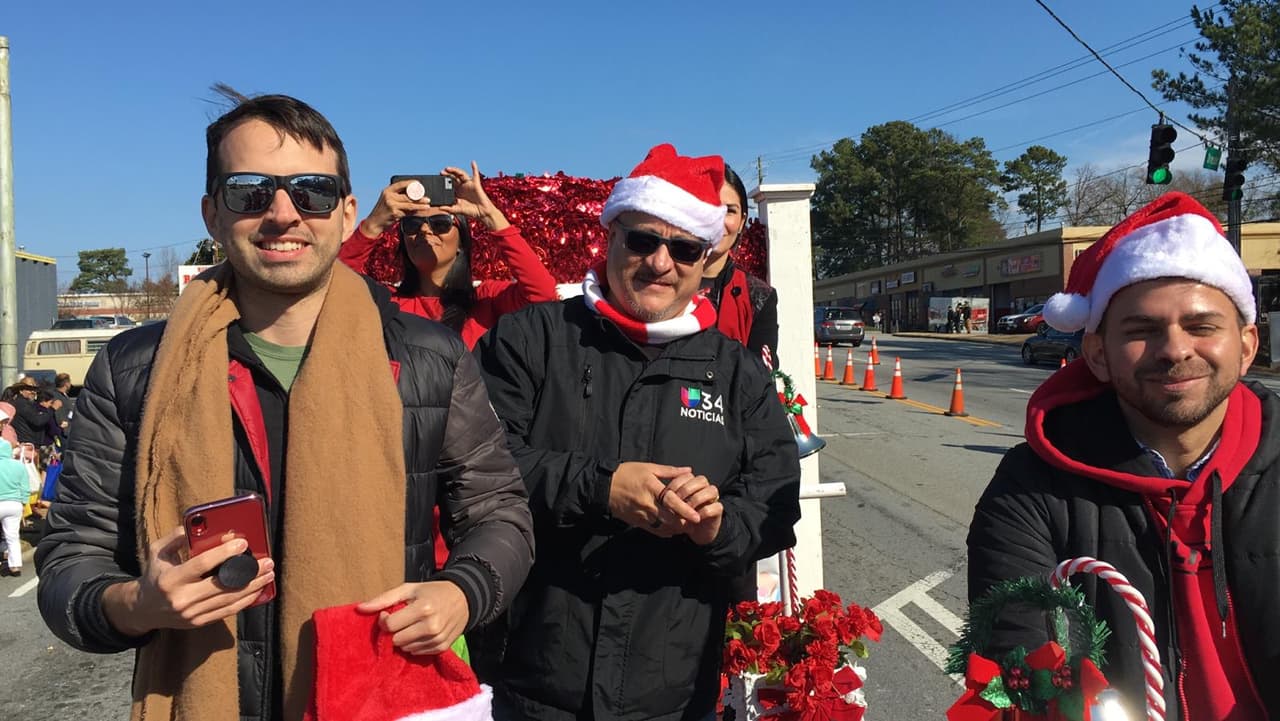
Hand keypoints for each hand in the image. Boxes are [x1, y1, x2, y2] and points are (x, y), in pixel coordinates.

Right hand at [101, 527, 274, 636]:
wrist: (143, 609)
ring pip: (228, 600)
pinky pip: (226, 612)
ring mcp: (191, 613)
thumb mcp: (157, 552)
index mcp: (171, 579)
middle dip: (248, 573)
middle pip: (222, 585)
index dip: (224, 553)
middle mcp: (182, 598)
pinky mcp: (199, 622)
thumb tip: (196, 525)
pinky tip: (258, 591)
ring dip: (252, 587)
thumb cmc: (156, 575)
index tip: (243, 543)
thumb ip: (175, 538)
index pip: (202, 564)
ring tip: (268, 575)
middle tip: (267, 561)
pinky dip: (245, 601)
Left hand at [357, 581, 469, 654]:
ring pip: (405, 648)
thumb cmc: (432, 591)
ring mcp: (437, 639)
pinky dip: (414, 644)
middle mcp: (431, 626)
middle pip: (396, 640)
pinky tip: (420, 632)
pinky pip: (416, 653)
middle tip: (402, 620)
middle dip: (394, 631)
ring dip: (404, 638)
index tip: (389, 612)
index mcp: (422, 608)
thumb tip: (360, 609)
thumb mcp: (408, 589)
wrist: (464, 598)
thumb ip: (383, 599)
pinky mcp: (442, 648)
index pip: (390, 625)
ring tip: (413, 625)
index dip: (385, 620)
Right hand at [358, 180, 432, 238]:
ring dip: (420, 205)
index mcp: (388, 190)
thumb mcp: (388, 200)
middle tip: (427, 199)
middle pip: (408, 195)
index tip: (419, 184)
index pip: (401, 184)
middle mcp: (389, 196)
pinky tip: (420, 212)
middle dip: (419, 197)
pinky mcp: (394, 213)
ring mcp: (391, 204)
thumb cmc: (383, 211)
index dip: (411, 183)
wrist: (374, 222)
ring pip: (410, 204)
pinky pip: (408, 212)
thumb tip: (414, 195)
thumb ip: (397, 196)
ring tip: (427, 205)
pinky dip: (415, 212)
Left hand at [439, 162, 509, 231]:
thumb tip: (440, 208)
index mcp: (457, 192)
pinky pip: (475, 175)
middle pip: (453, 177)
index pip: (448, 184)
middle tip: (441, 172)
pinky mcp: (476, 184)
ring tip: (448, 168)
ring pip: (461, 174)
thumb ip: (449, 209)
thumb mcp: (457, 210)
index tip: (437, 179)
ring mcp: (468, 184)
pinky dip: (474, 168)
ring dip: (455, 170)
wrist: (482, 213)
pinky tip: (472, 162)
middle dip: (447, 174)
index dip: (443, 180)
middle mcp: (462, 186)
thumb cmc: (471, 211)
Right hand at [608, 462, 698, 531]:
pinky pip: (654, 531)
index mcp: (651, 487)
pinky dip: (665, 532)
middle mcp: (647, 504)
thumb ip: (670, 471)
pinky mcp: (637, 522)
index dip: (685, 510)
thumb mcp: (648, 468)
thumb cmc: (627, 473)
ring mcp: (641, 515)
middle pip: (669, 519)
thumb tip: (688, 470)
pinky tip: (673, 530)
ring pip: (663, 527)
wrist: (604, 487)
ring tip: (687, 527)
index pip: (671, 502)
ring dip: (676, 529)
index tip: (697, 517)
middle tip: (695, 523)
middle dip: (684, 523)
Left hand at [654, 473, 723, 544]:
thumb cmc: (682, 516)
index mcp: (694, 483)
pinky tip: (693, 519)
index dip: (676, 483)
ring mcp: (714, 498)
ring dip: (695, 500)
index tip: (666, 493)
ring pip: (709, 491)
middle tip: (676, 501)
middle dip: (686, 490)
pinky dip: (702, 513)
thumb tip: (661, 493)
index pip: (687, 476)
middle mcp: (706, 487)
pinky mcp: (719, 510)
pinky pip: (712, 507)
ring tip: (685, 510)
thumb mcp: (673, 505)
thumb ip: (670, 496)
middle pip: (700, 480)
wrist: (696, 531)